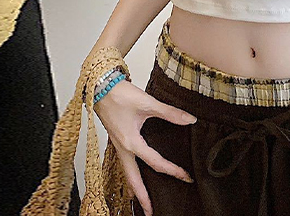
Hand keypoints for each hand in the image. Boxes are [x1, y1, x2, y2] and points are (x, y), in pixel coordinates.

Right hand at [94, 79, 196, 215]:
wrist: (100, 85)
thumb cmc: (119, 95)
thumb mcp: (147, 103)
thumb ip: (169, 113)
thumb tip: (189, 119)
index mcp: (131, 143)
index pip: (155, 163)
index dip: (172, 170)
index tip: (185, 177)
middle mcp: (123, 148)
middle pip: (132, 179)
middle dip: (142, 197)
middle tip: (150, 211)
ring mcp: (118, 144)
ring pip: (126, 172)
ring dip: (134, 186)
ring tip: (141, 199)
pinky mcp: (116, 138)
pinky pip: (123, 161)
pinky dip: (130, 171)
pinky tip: (135, 169)